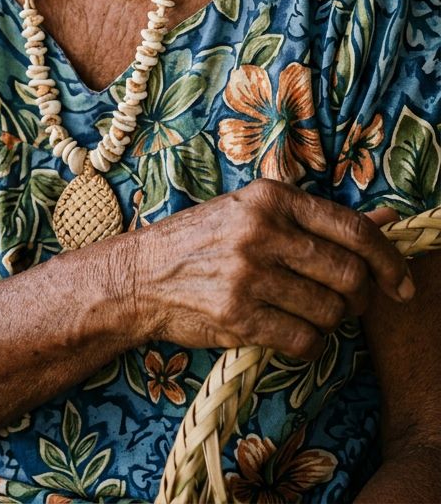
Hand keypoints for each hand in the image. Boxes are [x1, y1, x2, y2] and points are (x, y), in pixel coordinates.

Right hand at [128, 179, 414, 359]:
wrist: (141, 274)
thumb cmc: (204, 240)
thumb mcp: (256, 213)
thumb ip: (319, 220)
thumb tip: (385, 219)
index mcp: (271, 197)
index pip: (352, 229)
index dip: (388, 260)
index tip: (401, 283)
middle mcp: (261, 231)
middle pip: (348, 274)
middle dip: (358, 297)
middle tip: (346, 302)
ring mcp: (248, 274)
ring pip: (329, 312)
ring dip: (329, 322)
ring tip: (305, 312)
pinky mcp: (237, 315)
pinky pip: (303, 341)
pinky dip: (309, 345)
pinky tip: (292, 334)